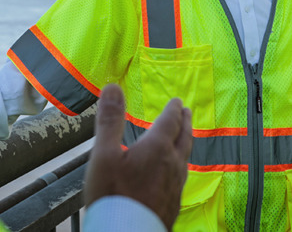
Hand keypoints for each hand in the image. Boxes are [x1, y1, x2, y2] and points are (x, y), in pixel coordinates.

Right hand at [84, 84, 192, 229]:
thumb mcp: (103, 154)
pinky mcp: (174, 203)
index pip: (170, 121)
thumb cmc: (113, 195)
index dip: (173, 109)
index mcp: (158, 148)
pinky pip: (181, 177)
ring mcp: (176, 185)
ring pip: (185, 158)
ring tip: (183, 138)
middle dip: (185, 123)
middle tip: (187, 113)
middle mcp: (172, 164)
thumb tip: (113, 87)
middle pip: (184, 137)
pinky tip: (174, 173)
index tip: (177, 101)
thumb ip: (110, 120)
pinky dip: (180, 165)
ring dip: (185, 143)